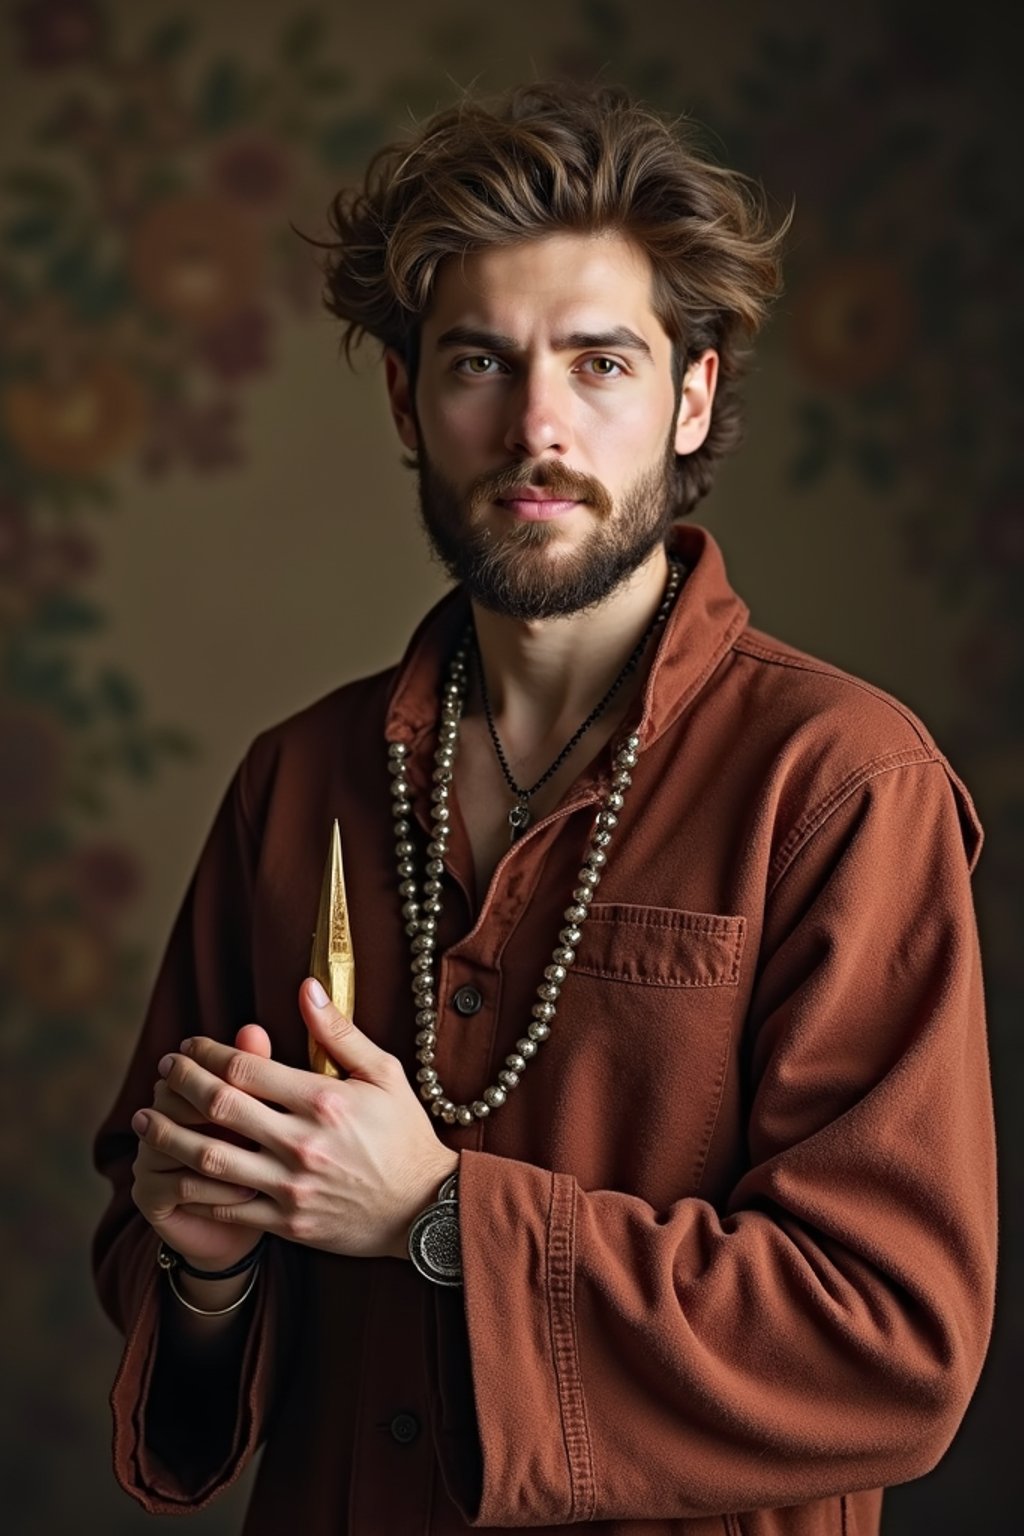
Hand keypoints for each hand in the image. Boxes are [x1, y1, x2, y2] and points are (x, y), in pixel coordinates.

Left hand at [131, 979, 458, 1260]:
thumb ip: (339, 1032)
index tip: (190, 1045)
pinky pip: (224, 1208)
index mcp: (324, 1100)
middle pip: (219, 1106)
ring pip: (210, 1160)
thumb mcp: (384, 1073)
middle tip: (163, 1070)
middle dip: (180, 1084)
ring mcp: (291, 1186)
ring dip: (168, 1138)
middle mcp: (303, 1143)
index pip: (246, 1068)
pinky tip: (170, 1174)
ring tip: (145, 1121)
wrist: (425, 1208)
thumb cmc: (405, 1133)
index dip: (207, 1052)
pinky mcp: (286, 1223)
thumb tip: (307, 987)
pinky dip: (191, 1190)